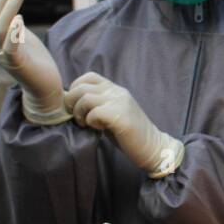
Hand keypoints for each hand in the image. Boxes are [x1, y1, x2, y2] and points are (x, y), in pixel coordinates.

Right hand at [0, 0, 69, 124]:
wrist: (44, 87)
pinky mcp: (16, 64)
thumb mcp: (23, 38)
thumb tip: (14, 10)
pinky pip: (11, 46)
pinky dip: (14, 32)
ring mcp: (2, 55)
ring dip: (10, 8)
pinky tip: (20, 18)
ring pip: (2, 28)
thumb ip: (15, 25)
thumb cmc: (35, 62)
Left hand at [64, 74, 183, 176]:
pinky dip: (91, 122)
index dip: (76, 89)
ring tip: (86, 124)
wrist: (152, 146)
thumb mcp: (112, 112)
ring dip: (79, 113)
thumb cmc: (128, 133)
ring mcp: (120, 103)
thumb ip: (97, 103)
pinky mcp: (121, 116)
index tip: (77, 106)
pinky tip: (99, 128)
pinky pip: (95, 113)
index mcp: (116, 90)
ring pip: (85, 99)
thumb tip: (71, 102)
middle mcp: (118, 92)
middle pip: (81, 87)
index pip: (89, 77)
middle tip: (78, 118)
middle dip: (72, 104)